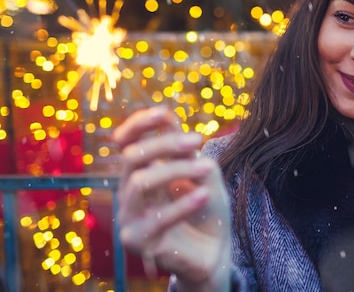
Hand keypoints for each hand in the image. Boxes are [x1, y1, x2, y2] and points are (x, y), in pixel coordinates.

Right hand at [112, 107, 231, 291]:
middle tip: (197, 141)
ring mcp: (129, 216)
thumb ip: (189, 150)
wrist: (214, 251)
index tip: (163, 114)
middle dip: (166, 143)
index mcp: (141, 171)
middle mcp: (129, 191)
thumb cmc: (208, 209)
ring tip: (208, 168)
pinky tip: (205, 194)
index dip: (138, 124)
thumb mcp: (205, 172)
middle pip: (133, 156)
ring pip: (140, 181)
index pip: (127, 141)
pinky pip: (157, 217)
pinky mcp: (137, 241)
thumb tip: (169, 121)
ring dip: (178, 170)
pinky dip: (184, 203)